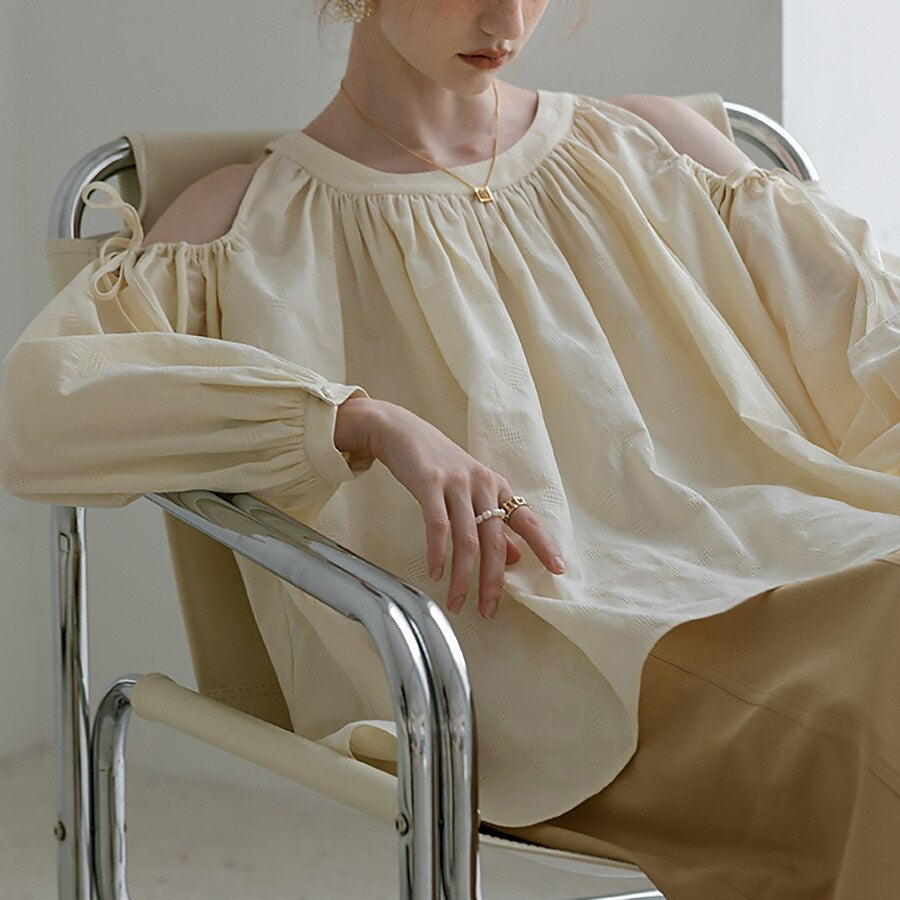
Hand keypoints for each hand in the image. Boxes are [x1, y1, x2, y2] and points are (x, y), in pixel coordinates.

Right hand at [361, 399, 565, 618]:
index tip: (558, 570)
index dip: (544, 545)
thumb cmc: (437, 464)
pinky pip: (438, 525)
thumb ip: (491, 524)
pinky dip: (438, 553)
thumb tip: (514, 559)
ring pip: (468, 538)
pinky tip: (436, 573)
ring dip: (463, 576)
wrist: (401, 431)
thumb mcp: (470, 490)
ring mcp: (456, 483)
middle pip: (495, 539)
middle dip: (493, 580)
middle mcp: (482, 484)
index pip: (526, 519)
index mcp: (496, 486)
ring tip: (457, 601)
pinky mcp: (430, 483)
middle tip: (489, 609)